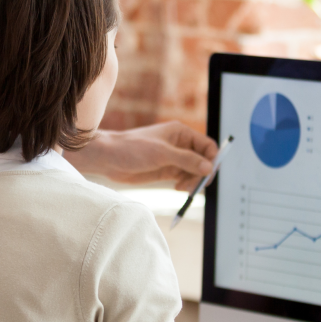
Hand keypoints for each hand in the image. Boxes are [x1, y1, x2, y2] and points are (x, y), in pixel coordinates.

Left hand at [65, 121, 217, 189]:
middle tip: (194, 186)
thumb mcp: (162, 154)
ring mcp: (173, 158)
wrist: (108, 158)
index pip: (208, 146)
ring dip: (194, 181)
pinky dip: (186, 184)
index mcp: (181, 133)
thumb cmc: (132, 149)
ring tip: (183, 188)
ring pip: (195, 171)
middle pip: (204, 160)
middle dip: (202, 173)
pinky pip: (184, 178)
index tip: (207, 174)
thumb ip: (186, 160)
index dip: (212, 159)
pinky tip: (178, 188)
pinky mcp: (166, 170)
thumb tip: (209, 167)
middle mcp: (180, 144)